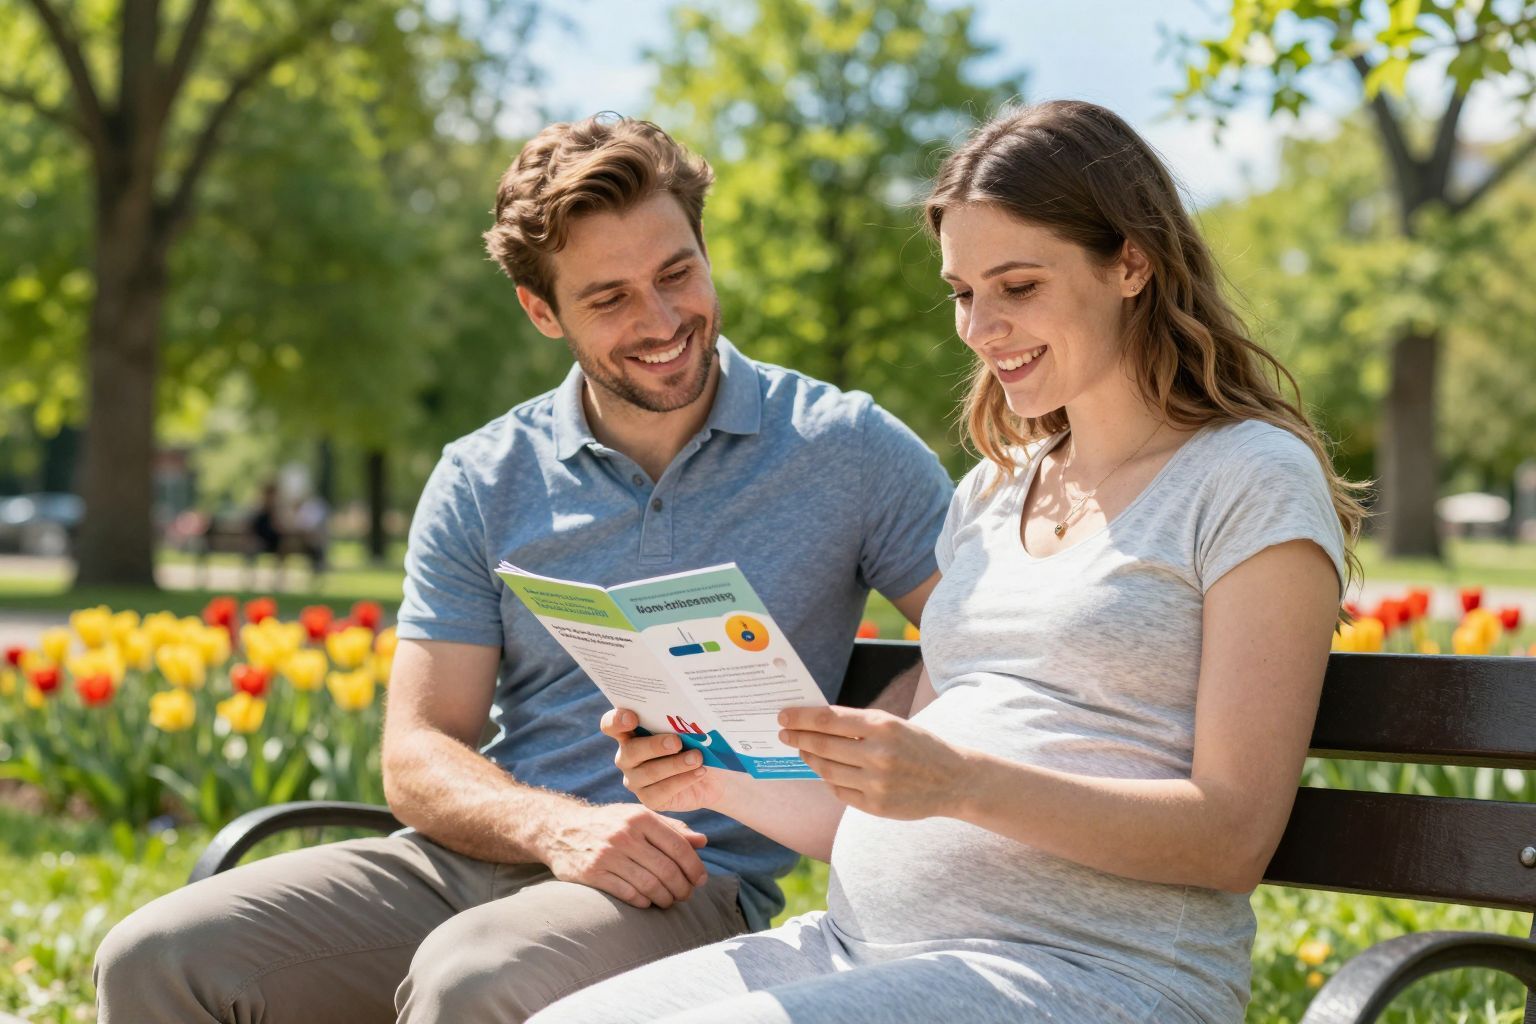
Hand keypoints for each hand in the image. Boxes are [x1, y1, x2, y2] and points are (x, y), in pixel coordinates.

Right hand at [539, 800, 707, 909]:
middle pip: (666, 869)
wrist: (561, 828)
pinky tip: (648, 902)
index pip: (678, 847)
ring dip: (665, 898)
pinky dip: (644, 902)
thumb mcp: (639, 816)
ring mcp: (608, 855)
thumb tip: (703, 841)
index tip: (701, 880)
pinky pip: (628, 894)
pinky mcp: (593, 873)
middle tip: (686, 895)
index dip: (694, 867)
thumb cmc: (609, 823)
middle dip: (682, 887)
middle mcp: (625, 834)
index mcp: (640, 817)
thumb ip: (672, 828)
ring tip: (670, 901)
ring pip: (649, 885)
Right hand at [602, 708, 725, 812]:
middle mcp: (627, 756)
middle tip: (677, 742)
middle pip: (631, 751)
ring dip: (675, 764)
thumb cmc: (696, 744)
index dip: (616, 721)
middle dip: (654, 746)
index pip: (611, 725)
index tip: (632, 718)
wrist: (712, 776)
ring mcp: (635, 779)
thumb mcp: (688, 730)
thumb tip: (685, 718)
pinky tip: (699, 771)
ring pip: (649, 772)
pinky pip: (661, 791)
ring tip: (697, 758)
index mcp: (630, 732)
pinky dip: (683, 779)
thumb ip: (678, 724)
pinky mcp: (649, 798)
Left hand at [778, 705, 968, 819]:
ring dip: (810, 759)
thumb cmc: (919, 746)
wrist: (954, 780)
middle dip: (799, 738)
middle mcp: (878, 754)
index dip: (801, 718)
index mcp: (882, 726)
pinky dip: (829, 781)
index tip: (783, 716)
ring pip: (827, 770)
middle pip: (822, 746)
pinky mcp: (877, 806)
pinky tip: (826, 772)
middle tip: (785, 733)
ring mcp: (877, 783)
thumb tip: (814, 723)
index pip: (828, 719)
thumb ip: (857, 724)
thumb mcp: (893, 724)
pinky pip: (840, 792)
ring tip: (804, 750)